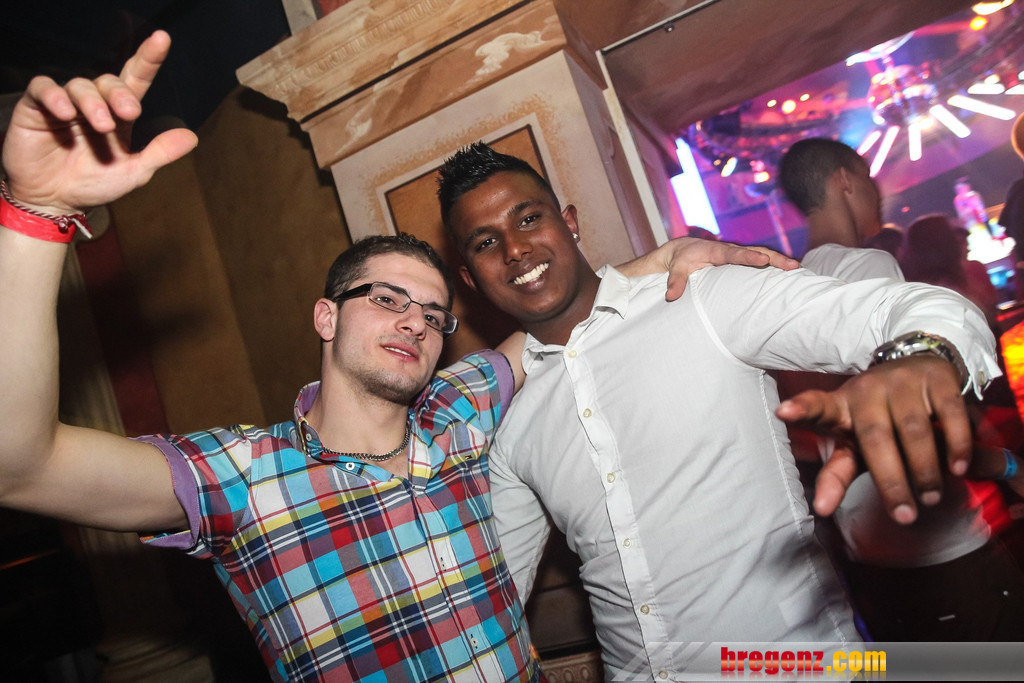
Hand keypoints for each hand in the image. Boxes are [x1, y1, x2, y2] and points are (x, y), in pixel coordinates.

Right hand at [1, 30, 197, 214]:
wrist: (54, 201)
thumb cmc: (94, 183)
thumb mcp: (133, 172)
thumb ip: (160, 153)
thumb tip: (192, 137)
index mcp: (120, 114)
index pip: (136, 79)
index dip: (148, 59)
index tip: (162, 39)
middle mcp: (95, 103)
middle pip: (109, 82)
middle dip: (121, 94)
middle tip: (130, 112)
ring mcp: (65, 103)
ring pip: (80, 85)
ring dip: (93, 102)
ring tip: (101, 126)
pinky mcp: (36, 108)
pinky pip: (43, 88)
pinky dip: (55, 96)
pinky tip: (64, 112)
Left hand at [616, 237, 799, 300]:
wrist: (682, 249)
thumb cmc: (680, 259)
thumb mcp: (675, 269)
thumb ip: (675, 282)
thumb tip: (672, 296)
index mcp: (716, 251)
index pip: (734, 254)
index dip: (749, 256)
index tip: (763, 259)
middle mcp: (730, 250)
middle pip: (756, 251)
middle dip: (775, 258)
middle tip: (793, 266)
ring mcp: (738, 254)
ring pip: (762, 254)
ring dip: (779, 261)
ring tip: (798, 269)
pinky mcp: (741, 259)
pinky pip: (759, 260)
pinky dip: (774, 264)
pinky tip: (789, 274)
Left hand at [776, 354, 970, 523]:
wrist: (919, 366)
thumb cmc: (880, 418)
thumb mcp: (855, 445)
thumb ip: (837, 474)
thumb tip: (821, 509)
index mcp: (841, 407)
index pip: (817, 407)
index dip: (801, 410)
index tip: (782, 412)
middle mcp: (866, 391)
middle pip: (874, 437)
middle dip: (890, 480)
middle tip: (905, 516)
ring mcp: (901, 381)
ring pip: (913, 429)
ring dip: (924, 469)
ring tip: (930, 498)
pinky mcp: (935, 378)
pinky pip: (949, 414)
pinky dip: (956, 444)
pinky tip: (958, 468)